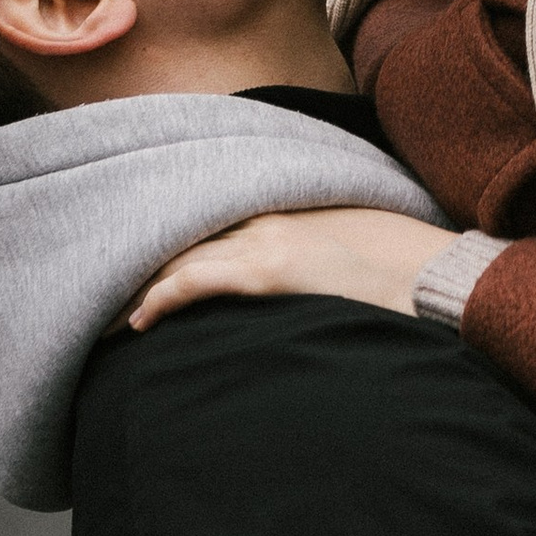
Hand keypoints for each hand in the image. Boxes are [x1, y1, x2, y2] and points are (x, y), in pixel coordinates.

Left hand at [127, 205, 444, 328]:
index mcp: (286, 212)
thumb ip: (314, 258)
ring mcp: (266, 243)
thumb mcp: (349, 254)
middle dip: (142, 263)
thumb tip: (295, 282)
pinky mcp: (269, 272)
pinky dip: (162, 299)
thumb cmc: (401, 274)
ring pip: (180, 258)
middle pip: (185, 236)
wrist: (433, 277)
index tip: (139, 262)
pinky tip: (139, 323)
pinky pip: (197, 283)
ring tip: (104, 315)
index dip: (170, 243)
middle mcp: (268, 219)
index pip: (211, 222)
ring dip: (138, 285)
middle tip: (102, 289)